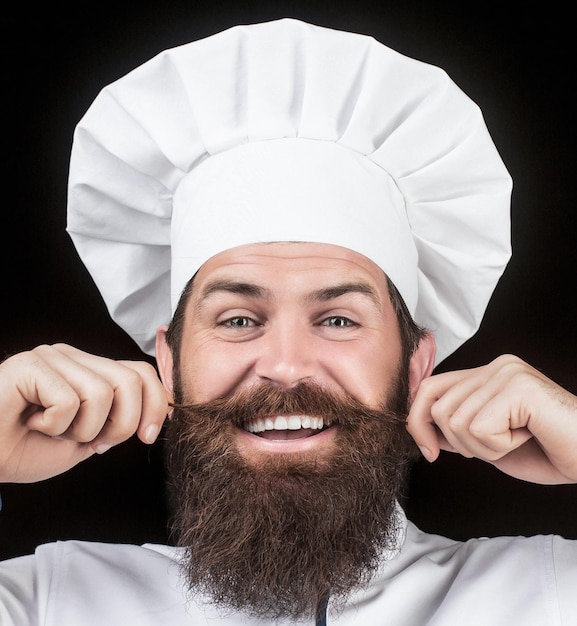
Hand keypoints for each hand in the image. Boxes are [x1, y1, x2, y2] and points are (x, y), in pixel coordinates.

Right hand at [0, 344, 168, 482]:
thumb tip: (156, 414)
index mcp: (90, 370)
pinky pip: (68, 401)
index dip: (156, 403)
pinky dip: (54, 426)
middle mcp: (74, 357)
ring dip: (82, 429)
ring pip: (102, 393)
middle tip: (95, 443)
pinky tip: (32, 423)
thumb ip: (118, 420)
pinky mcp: (30, 365)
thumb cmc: (26, 449)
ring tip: (54, 431)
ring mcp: (51, 357)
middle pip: (131, 380)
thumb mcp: (87, 438)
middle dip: (123, 424)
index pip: (141, 371)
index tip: (148, 435)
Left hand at [406, 354, 576, 483]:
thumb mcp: (488, 441)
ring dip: (483, 447)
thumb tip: (420, 429)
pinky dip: (499, 447)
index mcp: (487, 374)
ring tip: (516, 439)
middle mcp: (496, 366)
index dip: (418, 420)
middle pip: (437, 407)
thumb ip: (457, 428)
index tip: (428, 451)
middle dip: (458, 443)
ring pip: (456, 420)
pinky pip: (480, 428)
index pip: (430, 387)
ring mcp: (508, 373)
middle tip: (497, 446)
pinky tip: (527, 437)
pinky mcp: (520, 387)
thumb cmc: (547, 451)